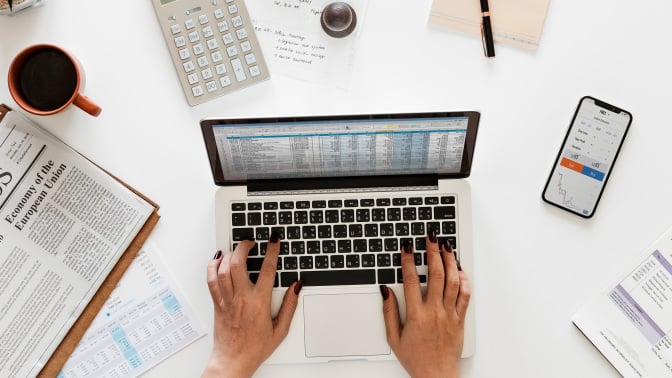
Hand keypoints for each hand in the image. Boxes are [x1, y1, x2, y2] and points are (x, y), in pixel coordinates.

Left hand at [203, 233, 301, 377]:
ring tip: (236, 249)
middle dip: (244, 247)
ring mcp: (227, 300)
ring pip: (223, 270)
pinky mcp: (217, 304)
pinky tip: (217, 260)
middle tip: (250, 241)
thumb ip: (290, 306)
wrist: (233, 361)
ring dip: (229, 254)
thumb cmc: (255, 348)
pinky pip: (211, 281)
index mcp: (259, 302)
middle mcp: (241, 298)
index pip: (267, 269)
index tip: (273, 241)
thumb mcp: (281, 329)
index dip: (272, 251)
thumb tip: (296, 287)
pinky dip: (213, 267)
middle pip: (238, 263)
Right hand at [380, 231, 470, 377]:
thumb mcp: (394, 338)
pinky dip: (464, 280)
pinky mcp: (460, 319)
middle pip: (435, 275)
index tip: (407, 248)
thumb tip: (386, 291)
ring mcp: (450, 314)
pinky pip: (465, 295)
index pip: (411, 280)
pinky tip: (460, 269)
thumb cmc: (416, 359)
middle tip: (431, 238)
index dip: (408, 261)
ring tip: (446, 246)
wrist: (437, 375)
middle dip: (433, 252)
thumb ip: (389, 312)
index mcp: (417, 315)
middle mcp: (435, 312)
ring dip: (450, 261)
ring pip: (453, 281)